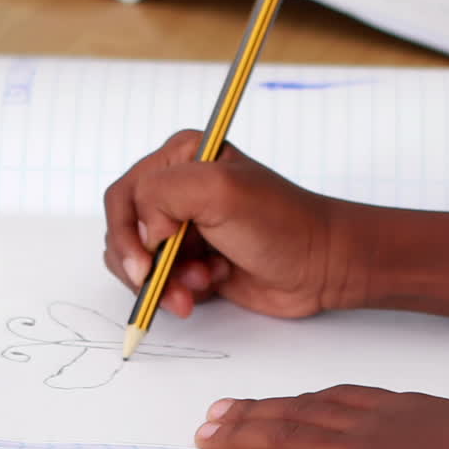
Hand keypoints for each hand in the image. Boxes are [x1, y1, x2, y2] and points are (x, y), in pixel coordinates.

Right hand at [103, 131, 354, 319]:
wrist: (322, 266)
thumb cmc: (282, 223)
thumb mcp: (220, 191)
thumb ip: (163, 195)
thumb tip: (143, 234)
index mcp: (182, 156)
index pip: (125, 194)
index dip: (127, 232)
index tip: (146, 262)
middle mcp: (179, 188)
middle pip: (125, 231)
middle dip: (145, 264)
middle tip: (171, 284)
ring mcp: (186, 227)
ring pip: (140, 262)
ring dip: (164, 281)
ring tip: (202, 283)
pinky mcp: (194, 260)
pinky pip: (161, 282)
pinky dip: (178, 291)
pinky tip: (213, 285)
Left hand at [195, 385, 448, 448]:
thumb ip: (444, 443)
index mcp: (399, 406)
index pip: (332, 398)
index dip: (294, 400)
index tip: (270, 400)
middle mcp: (368, 419)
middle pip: (296, 410)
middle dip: (252, 411)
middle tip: (215, 411)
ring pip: (279, 435)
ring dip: (237, 435)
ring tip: (205, 435)